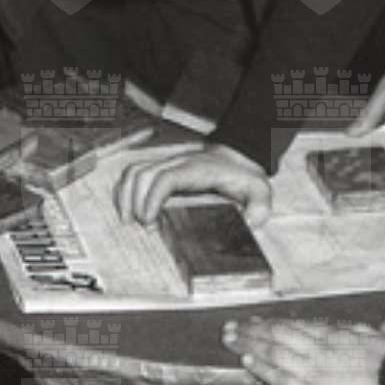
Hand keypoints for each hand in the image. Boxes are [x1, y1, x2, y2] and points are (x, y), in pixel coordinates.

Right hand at [114, 145, 273, 228]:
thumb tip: (251, 224)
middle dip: (134, 201)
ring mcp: (167, 164)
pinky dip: (125, 190)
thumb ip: (259, 207)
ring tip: (126, 220)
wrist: (238, 158)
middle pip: (144, 173)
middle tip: (140, 227)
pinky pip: (135, 173)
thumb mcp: (259, 190)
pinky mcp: (161, 169)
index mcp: (197, 170)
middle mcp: (177, 164)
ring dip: (125, 195)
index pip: (166, 177)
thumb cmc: (244, 176)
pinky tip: (126, 209)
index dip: (152, 197)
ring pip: (135, 171)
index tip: (148, 220)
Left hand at [222, 315, 384, 384]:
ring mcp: (313, 367)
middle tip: (232, 327)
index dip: (277, 323)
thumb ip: (367, 335)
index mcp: (340, 335)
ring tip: (229, 338)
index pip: (300, 326)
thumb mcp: (384, 342)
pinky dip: (261, 366)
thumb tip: (366, 331)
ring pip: (274, 349)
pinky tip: (246, 361)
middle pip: (280, 332)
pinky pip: (279, 375)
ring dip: (249, 342)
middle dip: (254, 329)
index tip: (260, 321)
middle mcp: (322, 347)